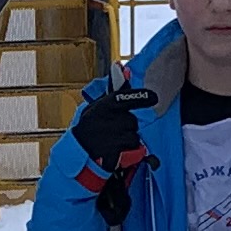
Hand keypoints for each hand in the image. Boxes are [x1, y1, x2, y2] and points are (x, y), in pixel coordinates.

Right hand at [72, 89, 152, 221]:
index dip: (140, 97)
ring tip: (114, 143)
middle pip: (132, 121)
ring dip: (128, 140)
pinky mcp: (114, 153)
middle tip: (115, 131)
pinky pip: (132, 150)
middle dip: (128, 126)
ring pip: (134, 136)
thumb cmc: (88, 131)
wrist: (77, 156)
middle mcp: (106, 121)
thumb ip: (110, 97)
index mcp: (100, 108)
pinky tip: (116, 151)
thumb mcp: (94, 110)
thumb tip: (125, 74)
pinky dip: (129, 152)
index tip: (153, 97)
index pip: (123, 98)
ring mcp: (110, 138)